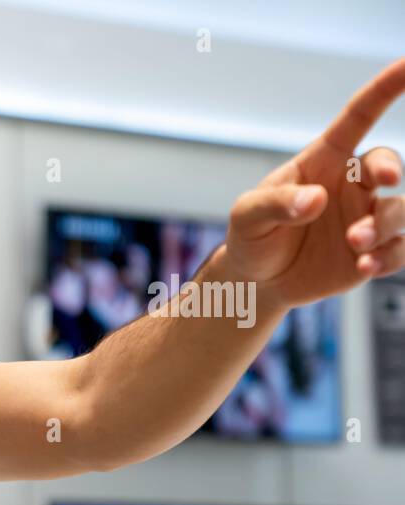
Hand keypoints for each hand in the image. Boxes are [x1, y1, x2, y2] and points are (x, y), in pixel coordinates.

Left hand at [220, 58, 404, 309]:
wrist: (256, 281)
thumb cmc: (252, 236)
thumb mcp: (248, 216)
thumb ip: (276, 204)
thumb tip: (315, 199)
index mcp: (325, 161)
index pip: (358, 117)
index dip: (385, 89)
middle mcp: (352, 185)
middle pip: (387, 164)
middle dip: (390, 168)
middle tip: (385, 181)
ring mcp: (366, 217)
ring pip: (399, 210)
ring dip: (383, 224)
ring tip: (354, 243)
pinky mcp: (373, 251)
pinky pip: (398, 249)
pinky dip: (388, 257)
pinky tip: (364, 266)